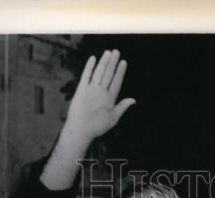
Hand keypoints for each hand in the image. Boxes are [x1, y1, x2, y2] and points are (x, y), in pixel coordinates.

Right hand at [41, 50, 135, 190]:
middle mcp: (101, 92)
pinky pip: (86, 76)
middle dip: (112, 63)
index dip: (120, 72)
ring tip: (108, 52)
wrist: (82, 129)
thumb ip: (122, 107)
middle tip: (116, 52)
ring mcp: (92, 90)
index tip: (124, 62)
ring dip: (103, 62)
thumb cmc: (98, 127)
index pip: (116, 82)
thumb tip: (133, 100)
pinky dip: (89, 67)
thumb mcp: (113, 118)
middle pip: (108, 74)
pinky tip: (93, 59)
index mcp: (110, 98)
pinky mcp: (82, 89)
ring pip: (99, 73)